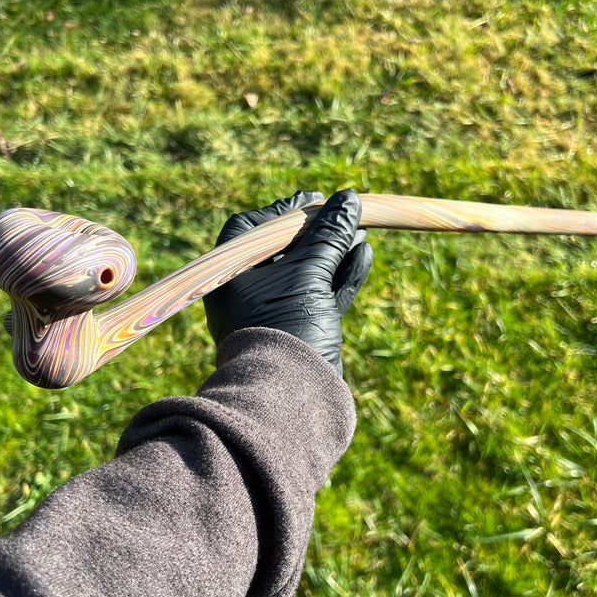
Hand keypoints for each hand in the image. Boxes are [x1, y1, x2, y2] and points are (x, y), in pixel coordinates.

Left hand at [204, 189, 372, 373]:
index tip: (314, 201)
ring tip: (362, 231)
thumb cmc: (288, 326)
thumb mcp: (309, 273)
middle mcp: (249, 293)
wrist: (293, 396)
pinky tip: (364, 255)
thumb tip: (349, 200)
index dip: (283, 212)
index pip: (253, 229)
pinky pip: (320, 294)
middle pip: (284, 249)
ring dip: (335, 251)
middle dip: (318, 232)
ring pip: (307, 272)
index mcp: (232, 276)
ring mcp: (276, 312)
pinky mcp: (301, 328)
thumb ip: (329, 235)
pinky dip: (341, 276)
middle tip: (345, 213)